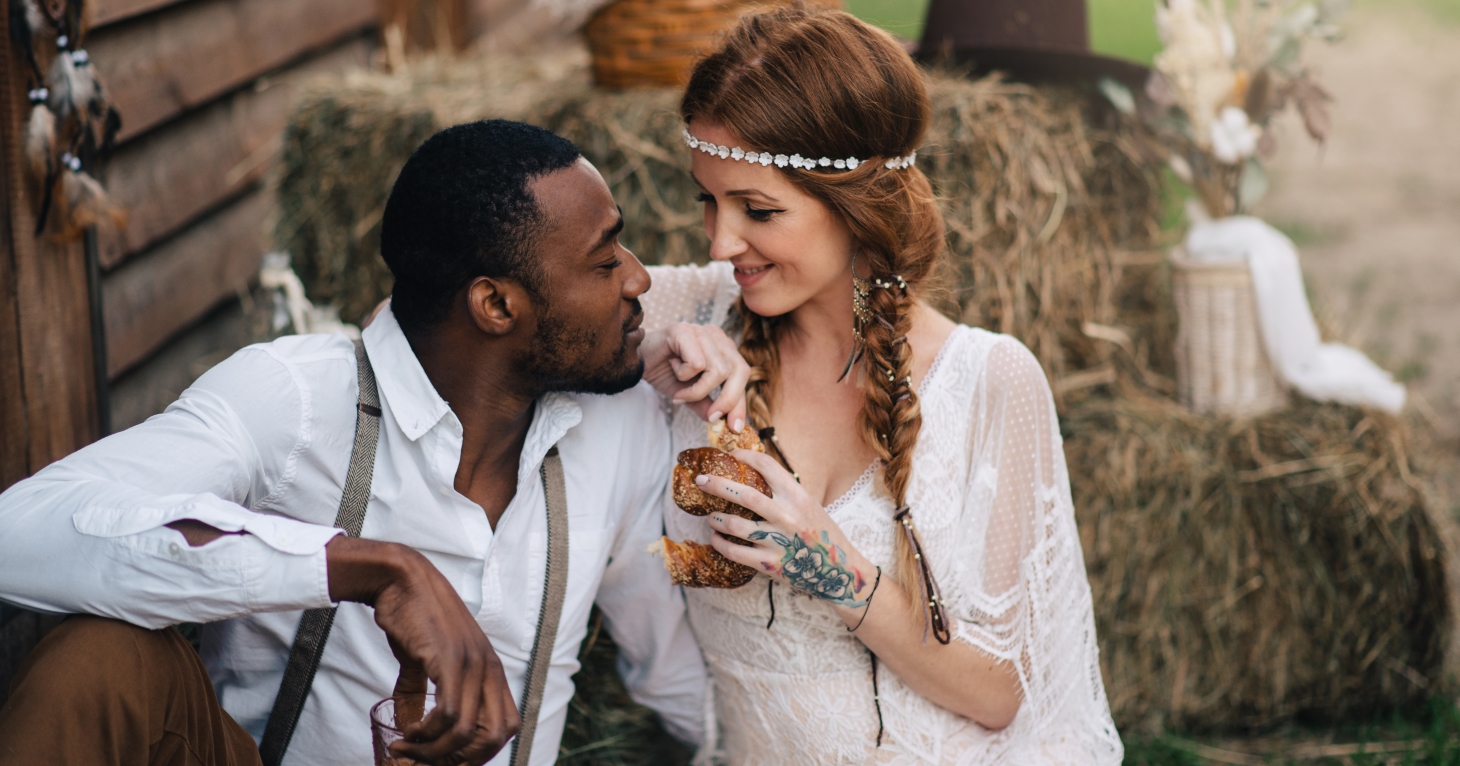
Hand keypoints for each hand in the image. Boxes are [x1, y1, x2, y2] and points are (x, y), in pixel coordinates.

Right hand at [327, 537, 518, 764]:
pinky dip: (427, 733)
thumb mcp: (427, 660)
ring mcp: (472, 664)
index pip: (509, 726)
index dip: (483, 751)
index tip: (450, 759)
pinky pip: (447, 714)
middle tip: (429, 762)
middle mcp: (489, 669)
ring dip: (435, 752)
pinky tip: (409, 732)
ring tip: (408, 749)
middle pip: (498, 736)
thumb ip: (423, 693)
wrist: (401, 580)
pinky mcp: (449, 660)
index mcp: (492, 670)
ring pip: (468, 732)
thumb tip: (412, 726)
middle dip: (463, 759)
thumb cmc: (414, 617)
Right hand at [640, 322, 750, 429]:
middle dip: (727, 399)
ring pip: (718, 370)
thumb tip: (722, 422)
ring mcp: (701, 331)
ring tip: (680, 393)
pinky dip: (684, 376)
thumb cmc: (663, 372)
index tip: (735, 427)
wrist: (634, 360)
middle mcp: (717, 336)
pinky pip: (697, 364)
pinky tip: (673, 368)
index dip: (740, 402)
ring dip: (697, 390)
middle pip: (739, 370)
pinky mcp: (685, 331)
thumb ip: (706, 404)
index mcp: (723, 347)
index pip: (742, 374)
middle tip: (711, 416)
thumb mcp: (689, 394)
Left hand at [699, 450, 876, 610]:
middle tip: (700, 480)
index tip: (730, 455)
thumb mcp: (809, 505)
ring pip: (734, 524)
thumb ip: (784, 492)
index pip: (766, 466)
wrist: (839, 571)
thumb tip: (753, 474)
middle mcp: (787, 515)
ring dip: (716, 518)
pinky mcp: (769, 564)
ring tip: (712, 517)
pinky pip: (734, 551)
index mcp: (798, 496)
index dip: (744, 456)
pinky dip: (720, 543)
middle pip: (743, 493)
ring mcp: (778, 541)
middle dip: (716, 484)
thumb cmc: (822, 534)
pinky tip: (715, 538)